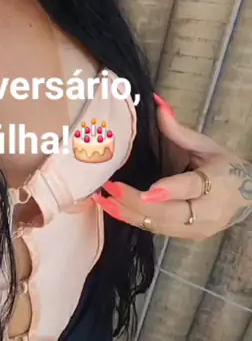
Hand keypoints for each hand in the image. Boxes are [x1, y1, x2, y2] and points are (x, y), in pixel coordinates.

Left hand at [92, 95, 251, 239]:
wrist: (247, 196)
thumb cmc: (224, 166)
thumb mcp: (206, 145)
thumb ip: (178, 131)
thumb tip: (157, 104)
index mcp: (218, 183)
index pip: (192, 188)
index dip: (169, 190)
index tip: (148, 192)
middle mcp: (208, 213)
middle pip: (170, 213)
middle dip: (137, 203)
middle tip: (110, 188)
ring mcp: (196, 230)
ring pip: (159, 226)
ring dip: (128, 214)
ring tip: (102, 199)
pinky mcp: (185, 237)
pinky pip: (156, 230)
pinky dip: (133, 219)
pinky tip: (113, 208)